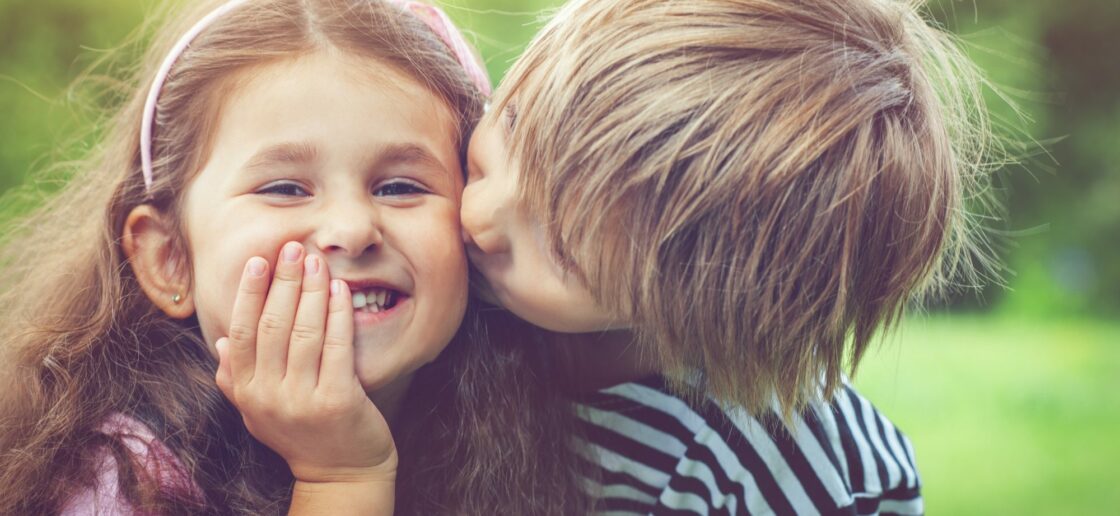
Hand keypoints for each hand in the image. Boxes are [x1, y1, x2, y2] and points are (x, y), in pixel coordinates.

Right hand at [214, 242, 396, 484]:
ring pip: (303, 332)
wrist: (341, 475)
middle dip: (281, 281)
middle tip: (291, 248)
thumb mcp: (258, 412)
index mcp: (246, 393)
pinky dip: (338, 314)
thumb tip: (219, 343)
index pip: (241, 332)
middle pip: (271, 326)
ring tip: (315, 261)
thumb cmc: (301, 436)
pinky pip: (337, 346)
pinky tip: (341, 290)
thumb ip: (236, 380)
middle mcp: (268, 397)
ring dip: (310, 290)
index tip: (259, 260)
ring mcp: (302, 400)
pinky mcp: (337, 401)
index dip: (249, 293)